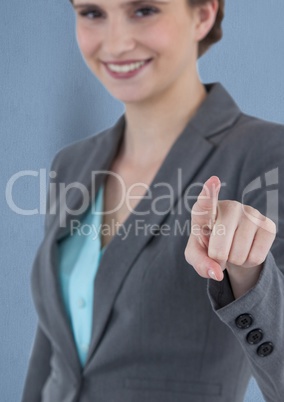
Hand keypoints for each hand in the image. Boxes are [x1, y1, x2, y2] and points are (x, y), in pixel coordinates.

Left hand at [184, 176, 275, 292]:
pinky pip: (256, 257)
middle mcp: (229, 207)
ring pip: (238, 255)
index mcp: (205, 210)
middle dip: (217, 258)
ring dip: (233, 260)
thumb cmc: (208, 244)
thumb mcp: (196, 254)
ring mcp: (251, 213)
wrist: (230, 244)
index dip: (209, 193)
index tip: (213, 181)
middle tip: (218, 251)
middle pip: (219, 248)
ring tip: (232, 249)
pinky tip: (246, 250)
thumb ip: (200, 263)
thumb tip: (217, 273)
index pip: (206, 202)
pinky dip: (248, 262)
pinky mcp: (268, 225)